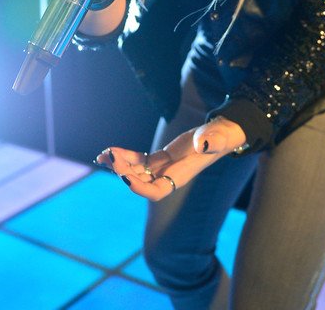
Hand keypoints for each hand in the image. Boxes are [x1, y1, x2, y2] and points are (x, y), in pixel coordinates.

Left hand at [95, 117, 246, 200]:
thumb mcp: (219, 137)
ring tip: (102, 155)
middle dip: (124, 172)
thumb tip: (203, 143)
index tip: (125, 176)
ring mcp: (164, 168)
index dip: (140, 187)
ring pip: (136, 172)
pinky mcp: (160, 159)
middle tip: (110, 158)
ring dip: (119, 165)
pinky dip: (125, 156)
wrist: (221, 134)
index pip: (157, 191)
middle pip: (142, 182)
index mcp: (182, 174)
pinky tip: (110, 151)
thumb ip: (212, 140)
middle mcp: (170, 175)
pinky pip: (139, 161)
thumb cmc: (222, 137)